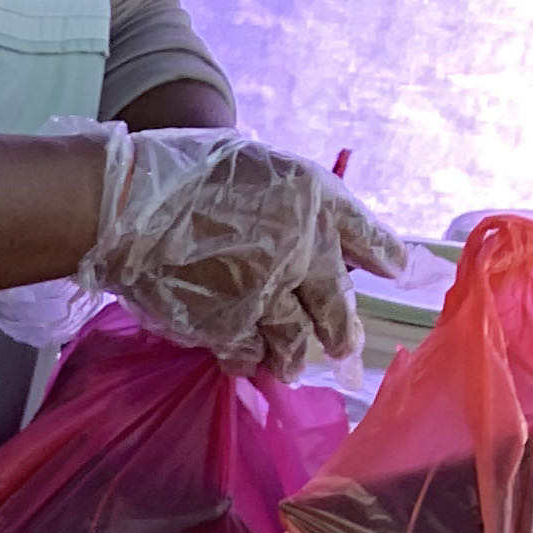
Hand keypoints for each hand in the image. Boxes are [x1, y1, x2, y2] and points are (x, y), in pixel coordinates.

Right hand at [86, 128, 407, 373]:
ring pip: (297, 343)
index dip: (385, 257)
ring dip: (296, 357)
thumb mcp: (257, 167)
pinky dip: (250, 361)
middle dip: (343, 331)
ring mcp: (268, 294)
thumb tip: (303, 237)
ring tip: (291, 366)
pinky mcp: (230, 328)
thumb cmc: (188, 174)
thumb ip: (288, 205)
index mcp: (315, 199)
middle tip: (345, 346)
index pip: (365, 236)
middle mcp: (304, 249)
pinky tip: (247, 361)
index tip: (398, 272)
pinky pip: (249, 357)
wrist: (134, 208)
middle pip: (337, 305)